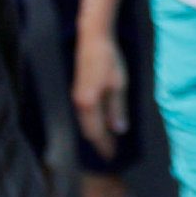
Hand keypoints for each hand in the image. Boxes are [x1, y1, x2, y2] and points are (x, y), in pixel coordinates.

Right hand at [72, 23, 129, 158]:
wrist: (93, 40)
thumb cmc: (109, 60)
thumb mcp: (118, 84)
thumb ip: (117, 109)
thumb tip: (119, 130)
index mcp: (89, 103)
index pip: (96, 132)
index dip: (104, 146)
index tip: (112, 157)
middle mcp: (79, 103)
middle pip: (88, 131)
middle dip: (99, 142)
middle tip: (110, 153)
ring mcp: (76, 97)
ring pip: (85, 123)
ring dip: (95, 133)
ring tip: (107, 141)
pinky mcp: (78, 91)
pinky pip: (84, 115)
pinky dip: (92, 123)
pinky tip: (101, 124)